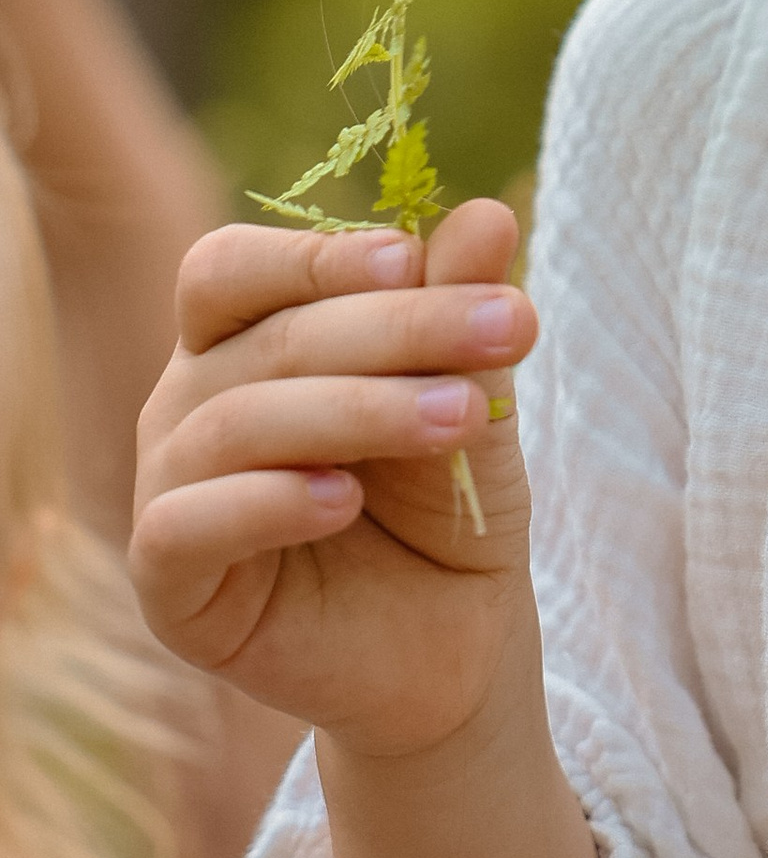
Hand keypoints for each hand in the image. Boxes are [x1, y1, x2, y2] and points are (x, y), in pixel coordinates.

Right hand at [131, 200, 538, 765]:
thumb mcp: (470, 400)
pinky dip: (266, 503)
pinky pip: (186, 526)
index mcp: (241, 340)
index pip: (235, 268)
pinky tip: (342, 500)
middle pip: (267, 338)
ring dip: (358, 409)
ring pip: (235, 424)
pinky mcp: (171, 587)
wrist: (451, 642)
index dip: (317, 255)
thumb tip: (487, 215)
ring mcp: (169, 492)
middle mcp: (188, 404)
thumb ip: (461, 316)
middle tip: (509, 325)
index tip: (415, 256)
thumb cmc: (444, 500)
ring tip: (458, 417)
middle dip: (398, 327)